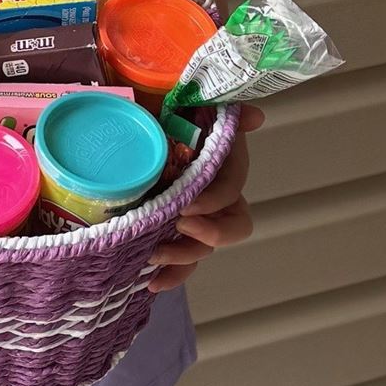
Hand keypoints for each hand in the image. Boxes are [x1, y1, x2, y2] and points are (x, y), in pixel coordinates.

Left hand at [146, 104, 261, 291]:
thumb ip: (223, 108)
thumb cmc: (161, 106)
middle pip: (230, 228)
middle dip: (209, 235)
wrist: (129, 118)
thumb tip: (255, 117)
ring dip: (184, 257)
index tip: (188, 204)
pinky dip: (170, 274)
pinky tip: (150, 283)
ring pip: (204, 249)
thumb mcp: (190, 102)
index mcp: (222, 165)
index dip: (215, 200)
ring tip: (155, 256)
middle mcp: (214, 195)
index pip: (231, 190)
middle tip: (179, 227)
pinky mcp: (171, 230)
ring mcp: (194, 216)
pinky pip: (180, 260)